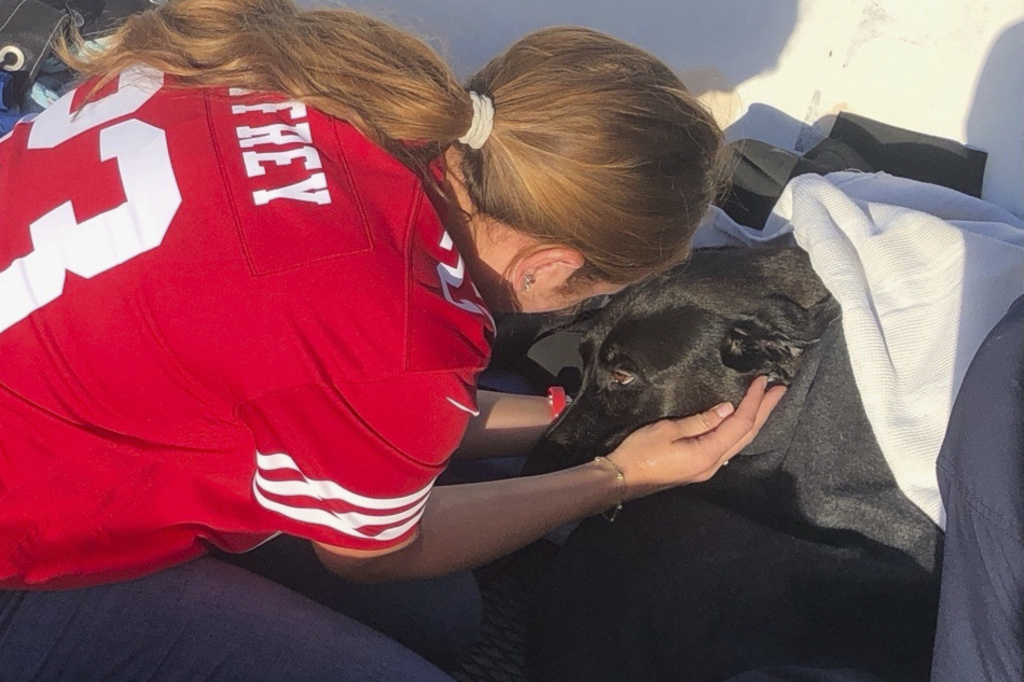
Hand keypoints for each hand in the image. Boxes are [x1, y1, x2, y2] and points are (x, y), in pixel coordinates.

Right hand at [605, 376, 784, 499]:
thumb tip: (728, 408)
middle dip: (764, 411)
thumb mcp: (668, 430)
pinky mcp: (700, 467)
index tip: (763, 381)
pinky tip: (743, 422)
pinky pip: (729, 446)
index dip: (754, 401)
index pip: (739, 424)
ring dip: (755, 420)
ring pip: (740, 442)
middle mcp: (714, 463)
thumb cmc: (640, 452)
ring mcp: (708, 467)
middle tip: (780, 390)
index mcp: (708, 453)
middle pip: (746, 434)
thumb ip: (701, 420)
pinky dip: (740, 430)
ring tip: (767, 403)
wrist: (622, 478)